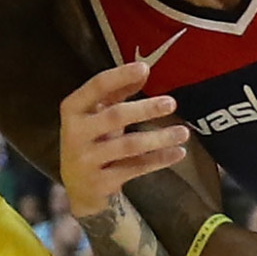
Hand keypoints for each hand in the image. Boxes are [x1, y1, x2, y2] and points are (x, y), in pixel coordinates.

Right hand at [57, 59, 188, 219]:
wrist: (77, 188)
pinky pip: (135, 168)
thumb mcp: (98, 115)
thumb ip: (117, 92)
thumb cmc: (91, 141)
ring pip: (128, 146)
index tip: (144, 68)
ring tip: (183, 132)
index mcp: (73, 110)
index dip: (120, 76)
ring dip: (159, 138)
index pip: (97, 86)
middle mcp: (75, 134)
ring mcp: (86, 160)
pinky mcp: (100, 182)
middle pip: (114, 116)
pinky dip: (159, 160)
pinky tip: (178, 153)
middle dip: (145, 109)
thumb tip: (144, 70)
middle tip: (171, 103)